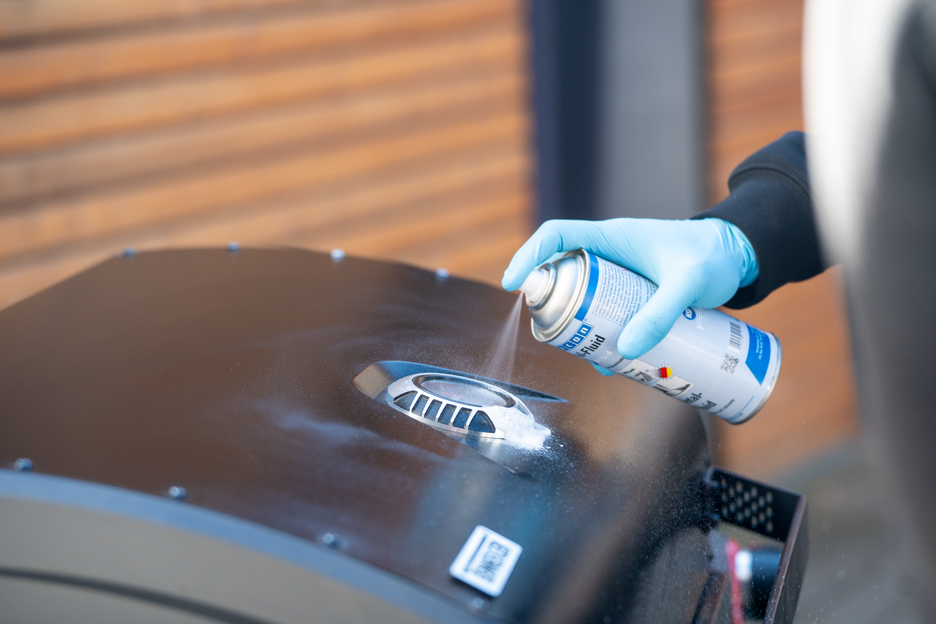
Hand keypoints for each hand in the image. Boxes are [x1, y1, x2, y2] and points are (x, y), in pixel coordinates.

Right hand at [502, 218, 757, 359]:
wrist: (735, 257)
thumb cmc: (711, 257)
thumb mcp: (688, 284)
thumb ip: (660, 314)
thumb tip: (625, 351)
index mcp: (611, 237)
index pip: (556, 236)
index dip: (529, 255)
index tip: (513, 284)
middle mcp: (608, 255)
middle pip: (561, 276)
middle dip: (553, 307)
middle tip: (557, 335)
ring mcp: (618, 277)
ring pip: (581, 300)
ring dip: (578, 329)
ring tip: (593, 356)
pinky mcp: (630, 297)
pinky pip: (604, 315)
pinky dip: (602, 337)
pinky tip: (614, 362)